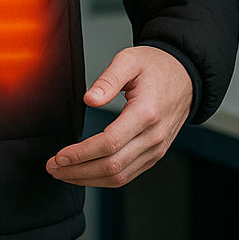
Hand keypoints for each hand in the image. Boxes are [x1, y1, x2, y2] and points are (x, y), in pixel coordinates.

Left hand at [45, 46, 192, 187]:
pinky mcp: (155, 154)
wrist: (185, 76)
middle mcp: (154, 136)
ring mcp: (156, 148)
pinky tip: (86, 173)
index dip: (81, 154)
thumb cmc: (156, 67)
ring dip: (88, 179)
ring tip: (64, 173)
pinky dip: (104, 179)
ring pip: (119, 177)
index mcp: (146, 113)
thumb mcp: (130, 60)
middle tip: (53, 168)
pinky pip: (128, 175)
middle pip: (111, 166)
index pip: (109, 144)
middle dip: (77, 171)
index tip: (59, 156)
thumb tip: (89, 99)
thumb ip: (108, 78)